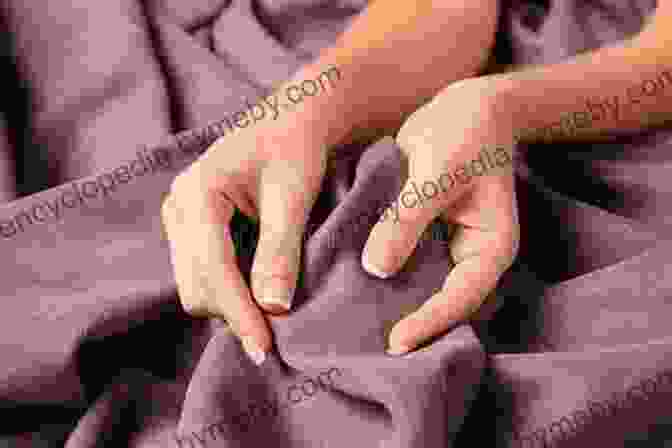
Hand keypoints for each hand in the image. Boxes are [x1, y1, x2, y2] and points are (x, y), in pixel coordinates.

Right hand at [161, 114, 327, 364]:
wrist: (294, 119)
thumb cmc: (297, 146)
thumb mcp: (292, 196)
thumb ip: (280, 250)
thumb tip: (273, 308)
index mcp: (197, 192)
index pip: (212, 269)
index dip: (238, 313)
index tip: (264, 349)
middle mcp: (178, 206)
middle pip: (196, 284)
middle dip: (233, 312)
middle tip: (275, 335)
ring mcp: (180, 217)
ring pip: (196, 284)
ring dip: (231, 304)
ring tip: (271, 313)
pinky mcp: (192, 227)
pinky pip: (203, 272)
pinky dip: (230, 288)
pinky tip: (260, 290)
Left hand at [360, 77, 519, 354]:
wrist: (466, 107)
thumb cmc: (463, 133)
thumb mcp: (436, 172)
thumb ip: (407, 219)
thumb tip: (375, 268)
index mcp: (490, 249)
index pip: (460, 298)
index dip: (429, 323)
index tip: (394, 344)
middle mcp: (469, 257)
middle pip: (440, 304)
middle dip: (408, 325)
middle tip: (364, 352)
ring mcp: (444, 249)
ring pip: (417, 288)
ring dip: (389, 304)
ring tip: (350, 329)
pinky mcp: (422, 237)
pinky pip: (401, 264)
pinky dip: (379, 276)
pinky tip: (346, 287)